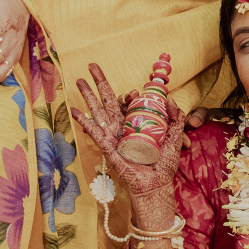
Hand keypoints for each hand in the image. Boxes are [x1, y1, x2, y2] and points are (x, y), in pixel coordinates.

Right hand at [70, 62, 190, 210]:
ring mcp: (113, 135)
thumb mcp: (175, 136)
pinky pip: (94, 131)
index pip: (129, 101)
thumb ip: (175, 117)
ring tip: (79, 80)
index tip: (136, 91)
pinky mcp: (107, 146)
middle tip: (92, 65)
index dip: (130, 94)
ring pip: (98, 110)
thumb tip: (169, 99)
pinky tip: (74, 110)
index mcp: (136, 122)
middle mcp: (122, 126)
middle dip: (100, 82)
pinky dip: (84, 120)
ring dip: (88, 95)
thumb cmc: (163, 163)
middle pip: (108, 99)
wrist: (156, 184)